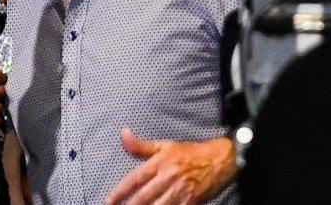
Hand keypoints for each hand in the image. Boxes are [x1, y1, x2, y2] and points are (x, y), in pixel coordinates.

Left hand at [105, 130, 235, 204]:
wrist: (220, 159)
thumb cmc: (190, 153)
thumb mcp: (165, 145)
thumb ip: (141, 145)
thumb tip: (123, 133)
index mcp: (160, 162)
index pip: (135, 179)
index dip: (120, 191)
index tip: (109, 200)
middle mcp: (169, 177)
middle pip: (144, 197)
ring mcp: (181, 190)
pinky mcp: (192, 201)